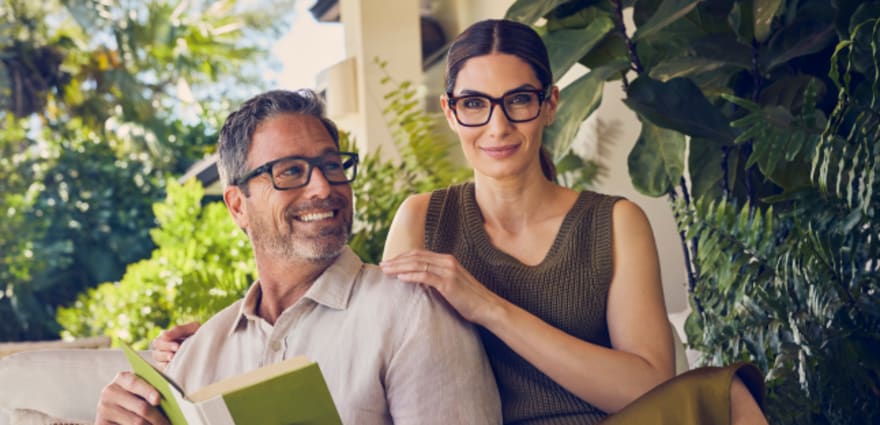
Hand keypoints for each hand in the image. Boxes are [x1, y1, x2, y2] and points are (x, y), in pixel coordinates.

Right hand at [95, 371, 169, 424]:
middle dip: (158, 418)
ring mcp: (104, 409)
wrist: (117, 409)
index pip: (135, 383)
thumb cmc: (139, 396)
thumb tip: (172, 394)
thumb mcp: (144, 388)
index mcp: (122, 378)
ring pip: (136, 422)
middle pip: (140, 407)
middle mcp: (110, 392)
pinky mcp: (101, 423)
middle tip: (169, 423)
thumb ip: (155, 386)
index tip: (157, 400)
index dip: (147, 391)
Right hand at [151, 321, 199, 369]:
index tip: (177, 346)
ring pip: (158, 362)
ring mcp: (166, 361)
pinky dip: (167, 368)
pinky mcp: (170, 369)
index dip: (166, 344)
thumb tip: (163, 334)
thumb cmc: (199, 335)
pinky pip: (163, 371)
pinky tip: (174, 367)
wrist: (211, 346)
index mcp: (167, 339)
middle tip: (176, 353)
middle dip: (165, 353)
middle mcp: (164, 350)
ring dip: (165, 360)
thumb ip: (178, 330)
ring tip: (174, 358)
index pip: (158, 342)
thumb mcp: (192, 328)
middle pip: (155, 353)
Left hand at [380, 249, 501, 324]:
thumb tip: (420, 282)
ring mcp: (448, 271)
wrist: (488, 308)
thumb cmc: (470, 300)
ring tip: (386, 271)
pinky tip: (400, 278)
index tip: (389, 262)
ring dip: (399, 267)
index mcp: (447, 260)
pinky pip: (426, 276)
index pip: (420, 254)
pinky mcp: (449, 283)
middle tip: (382, 265)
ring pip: (418, 264)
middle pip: (416, 257)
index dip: (402, 257)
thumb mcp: (452, 285)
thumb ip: (438, 279)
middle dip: (397, 260)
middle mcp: (447, 262)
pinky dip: (411, 276)